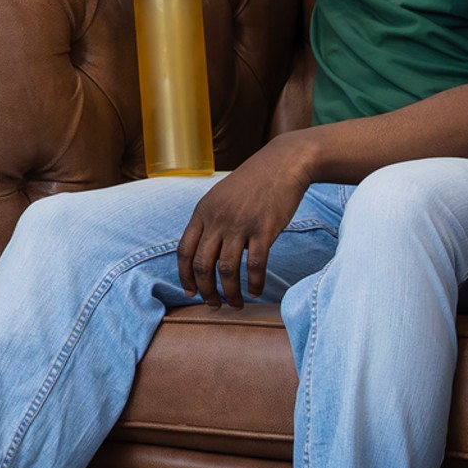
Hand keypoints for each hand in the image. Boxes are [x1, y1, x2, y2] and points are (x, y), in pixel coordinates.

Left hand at [175, 142, 314, 304]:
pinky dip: (254, 283)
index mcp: (203, 211)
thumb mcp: (221, 196)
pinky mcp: (264, 229)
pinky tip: (255, 291)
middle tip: (214, 304)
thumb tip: (206, 253)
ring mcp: (240, 224)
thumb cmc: (253, 182)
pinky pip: (255, 265)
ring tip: (236, 303)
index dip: (184, 276)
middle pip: (202, 264)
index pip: (184, 250)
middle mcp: (217, 218)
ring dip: (230, 292)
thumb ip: (210, 220)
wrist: (283, 163)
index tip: (190, 292)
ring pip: (227, 269)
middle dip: (206, 290)